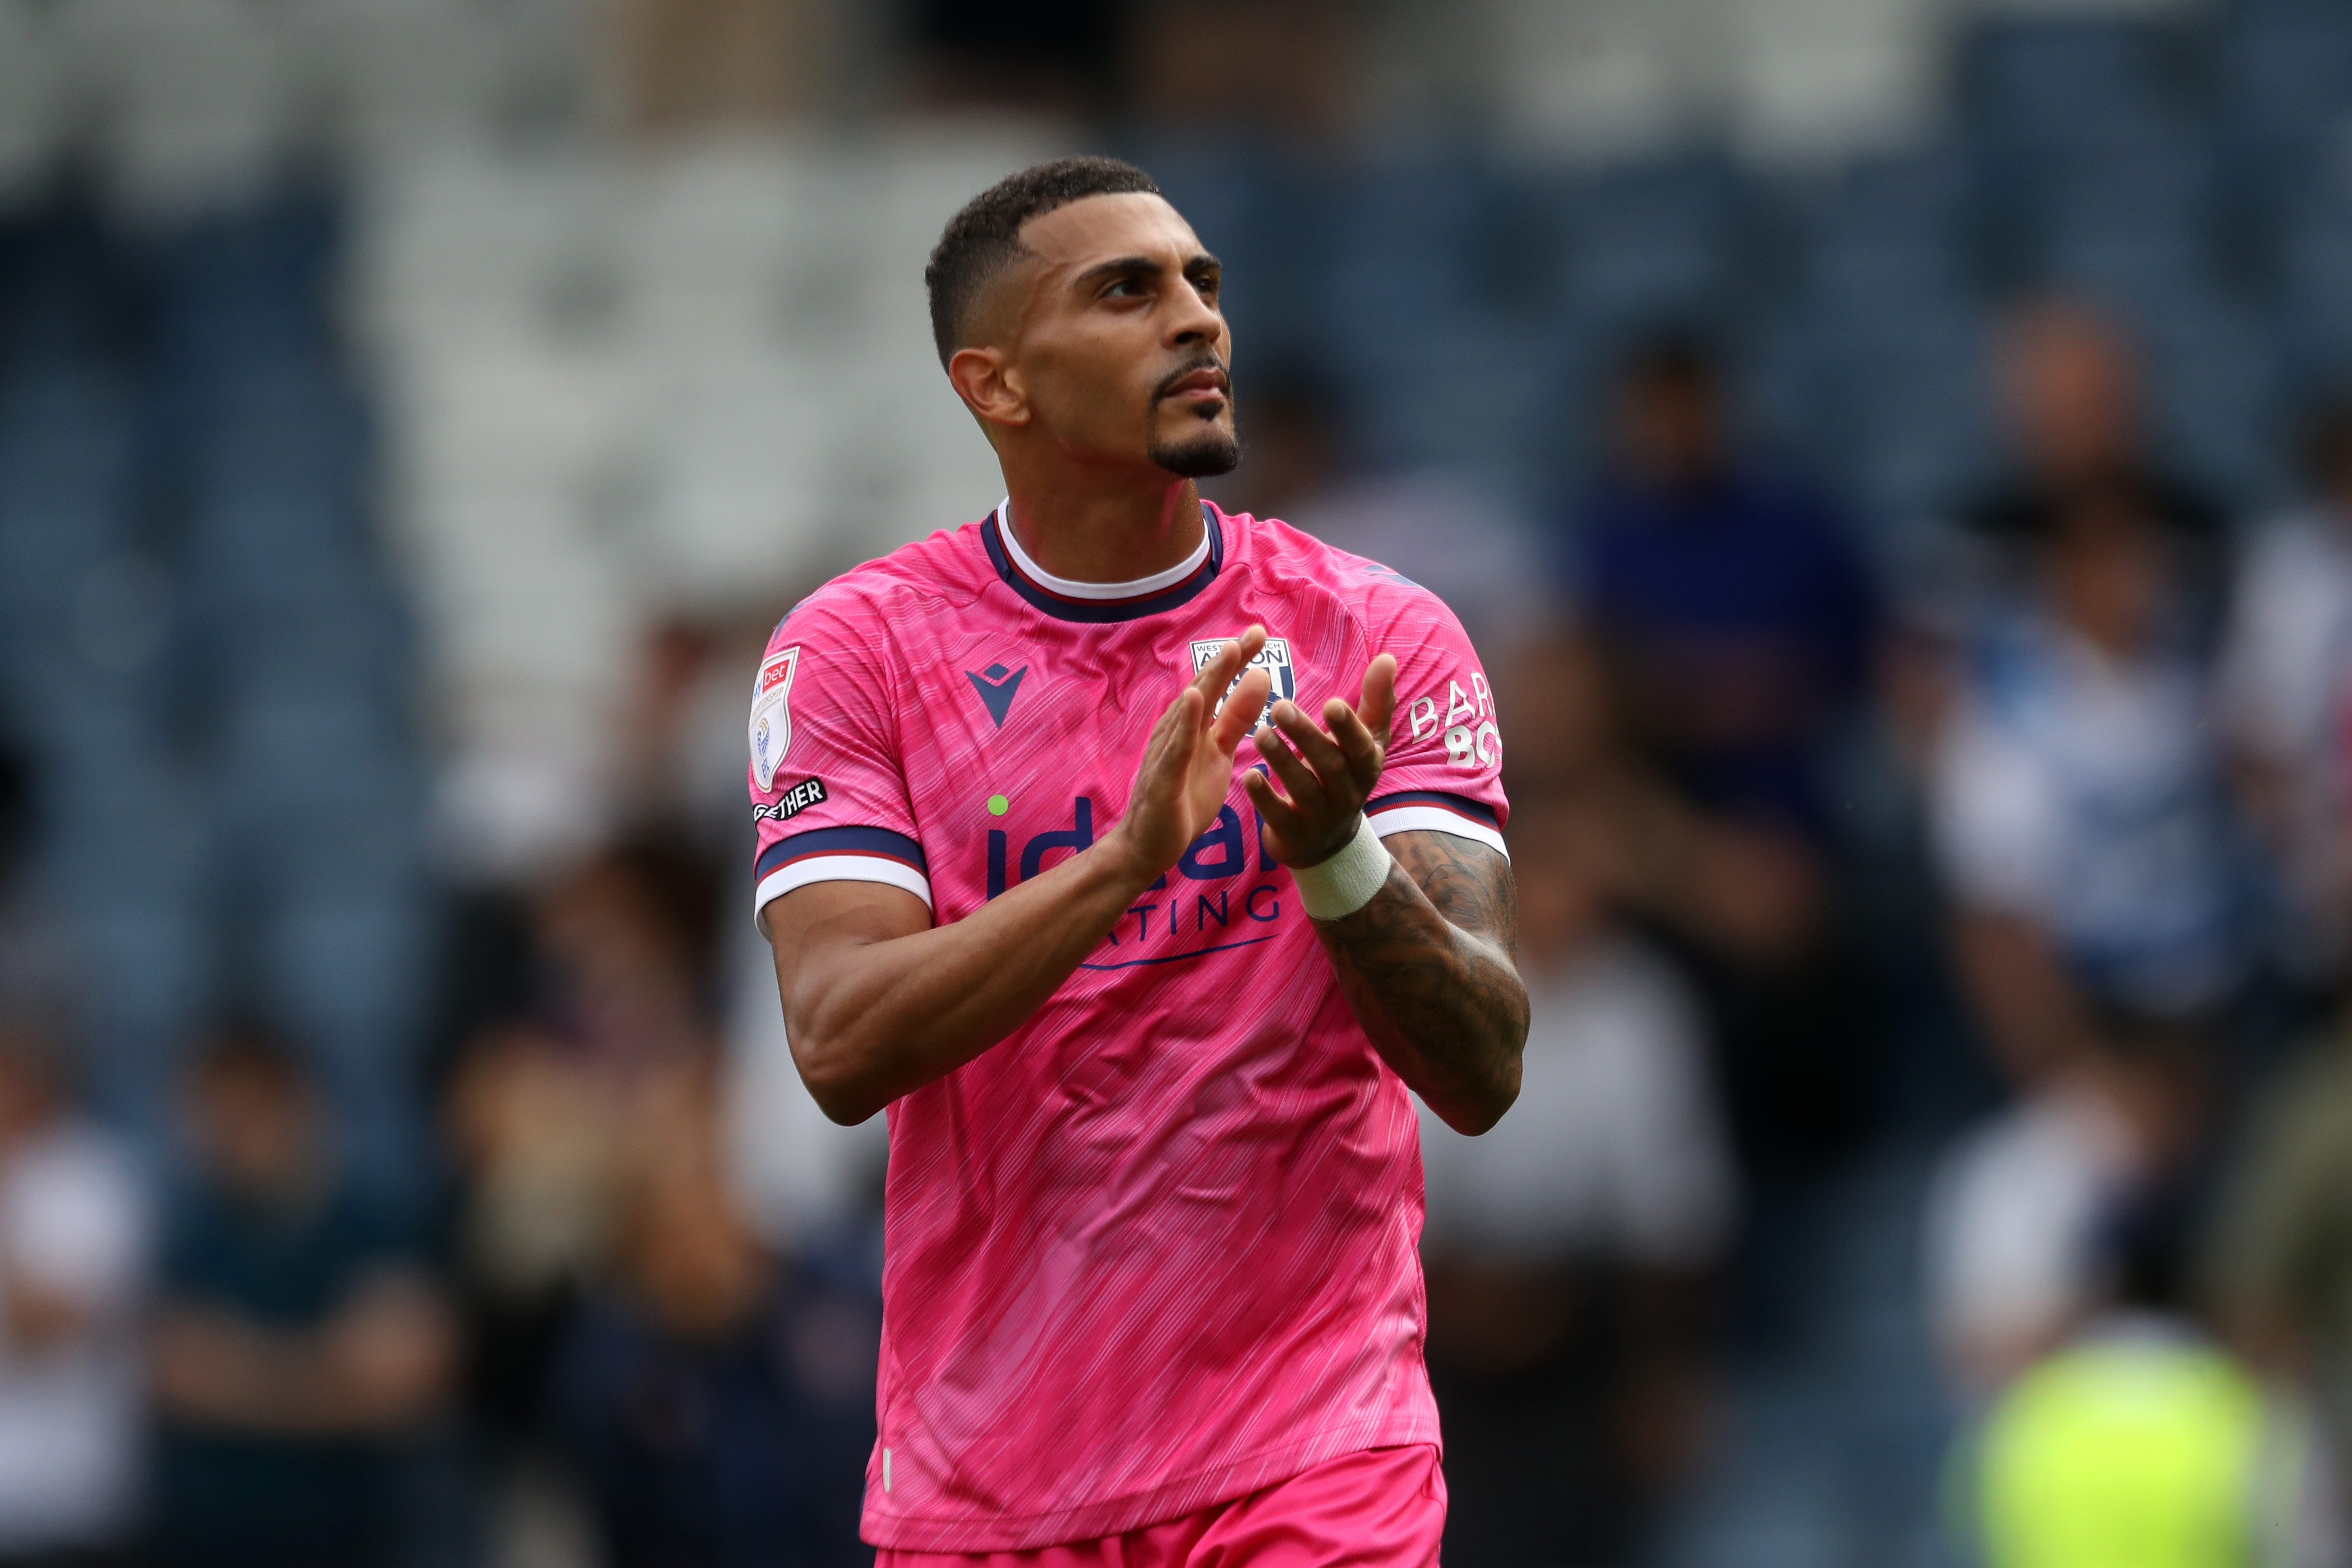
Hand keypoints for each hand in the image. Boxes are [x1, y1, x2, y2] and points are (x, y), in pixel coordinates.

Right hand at [1107, 627, 1271, 879]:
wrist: (1148, 846)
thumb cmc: (1183, 798)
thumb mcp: (1219, 753)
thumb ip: (1235, 718)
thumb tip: (1258, 678)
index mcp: (1193, 726)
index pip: (1216, 685)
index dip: (1236, 659)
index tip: (1261, 633)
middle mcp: (1177, 732)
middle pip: (1203, 688)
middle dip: (1228, 659)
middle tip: (1256, 632)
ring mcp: (1167, 753)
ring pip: (1188, 712)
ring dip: (1208, 681)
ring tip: (1229, 652)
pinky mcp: (1163, 779)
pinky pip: (1175, 749)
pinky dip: (1184, 723)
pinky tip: (1194, 700)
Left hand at [1245, 654, 1396, 866]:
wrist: (1328, 843)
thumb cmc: (1344, 775)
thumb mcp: (1366, 742)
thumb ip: (1375, 702)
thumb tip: (1387, 658)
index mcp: (1365, 765)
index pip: (1360, 746)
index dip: (1348, 727)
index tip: (1331, 703)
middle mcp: (1347, 793)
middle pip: (1329, 764)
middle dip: (1306, 736)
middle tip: (1280, 707)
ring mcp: (1321, 817)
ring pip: (1303, 788)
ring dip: (1282, 761)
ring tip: (1260, 734)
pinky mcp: (1294, 835)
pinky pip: (1279, 816)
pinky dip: (1265, 798)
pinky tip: (1249, 776)